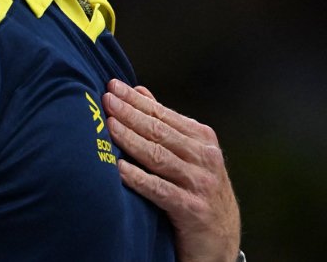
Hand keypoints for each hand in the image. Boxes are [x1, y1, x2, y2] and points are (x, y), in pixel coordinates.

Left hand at [103, 79, 240, 261]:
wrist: (221, 241)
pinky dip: (139, 179)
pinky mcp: (193, 210)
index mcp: (202, 140)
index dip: (136, 100)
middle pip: (159, 132)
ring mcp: (201, 184)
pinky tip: (119, 169)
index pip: (163, 115)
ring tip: (109, 126)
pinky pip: (161, 190)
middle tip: (106, 99)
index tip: (112, 86)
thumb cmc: (197, 192)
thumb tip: (139, 91)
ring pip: (159, 156)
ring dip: (131, 140)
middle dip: (130, 113)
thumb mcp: (188, 155)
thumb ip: (165, 124)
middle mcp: (205, 158)